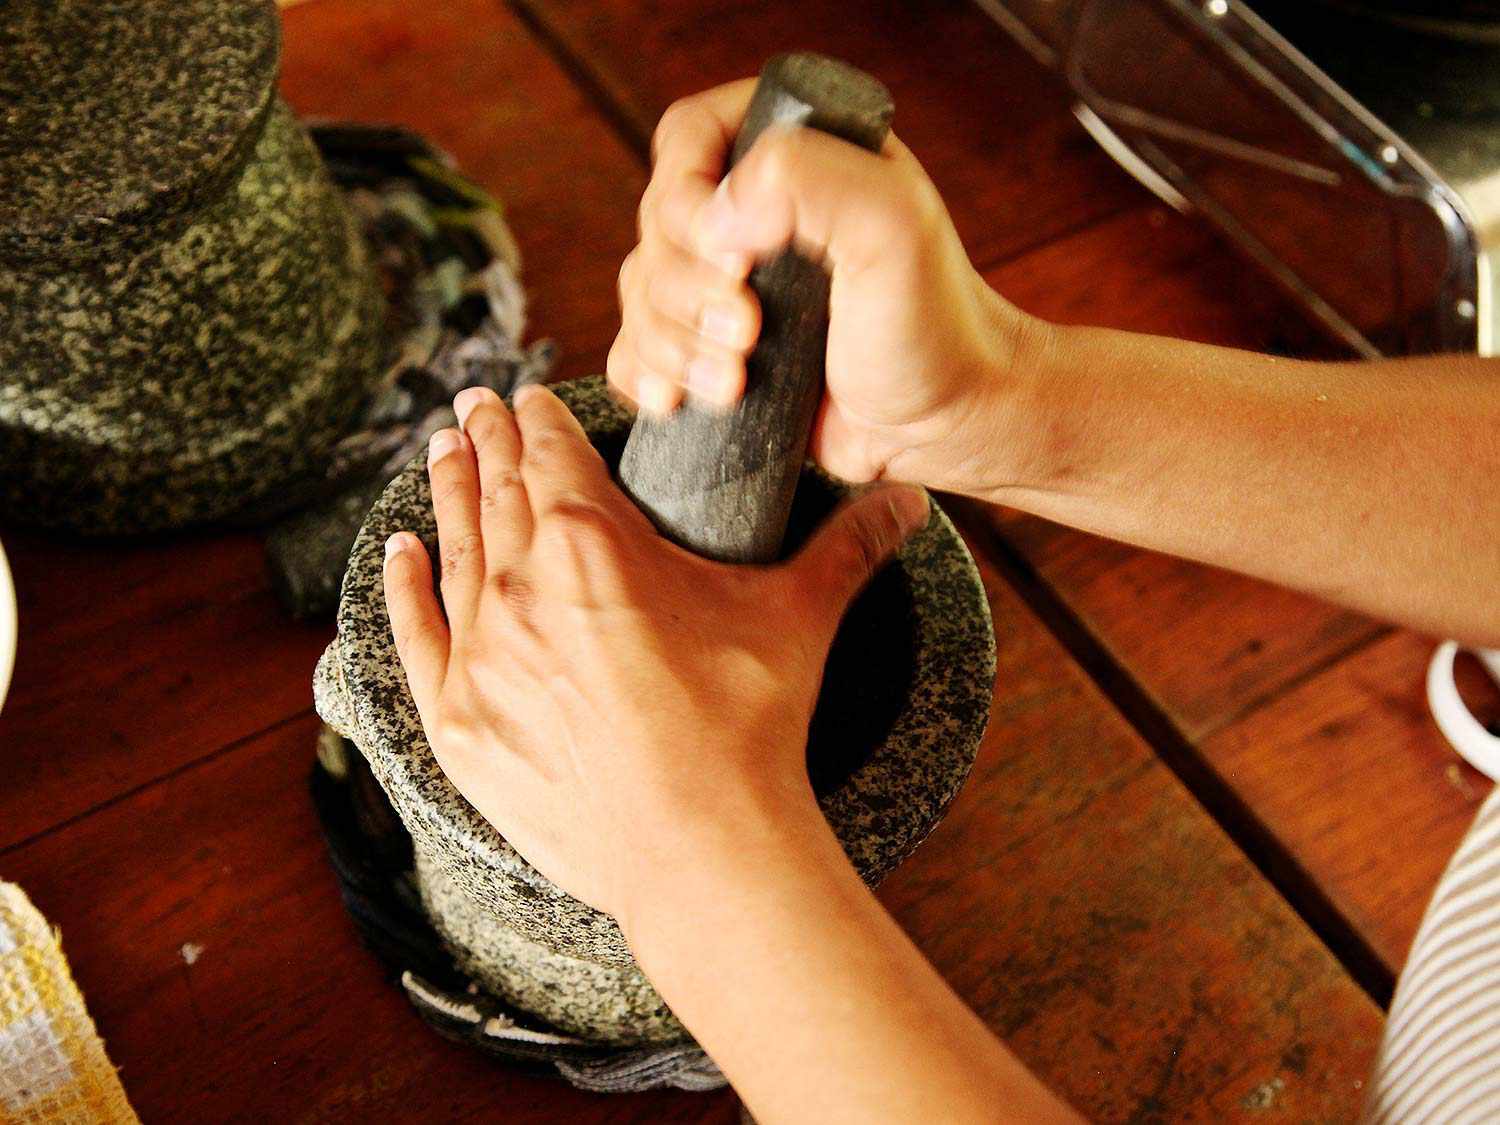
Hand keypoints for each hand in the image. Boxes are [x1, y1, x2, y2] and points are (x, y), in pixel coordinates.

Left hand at [381, 384, 929, 926]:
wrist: (695, 848)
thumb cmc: (746, 728)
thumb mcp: (798, 619)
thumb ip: (847, 547)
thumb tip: (908, 501)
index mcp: (593, 543)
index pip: (554, 453)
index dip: (540, 418)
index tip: (528, 396)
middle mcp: (523, 585)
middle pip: (498, 489)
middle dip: (488, 440)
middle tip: (475, 404)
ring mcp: (482, 654)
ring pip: (455, 548)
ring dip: (446, 491)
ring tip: (441, 448)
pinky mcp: (458, 719)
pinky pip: (416, 634)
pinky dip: (404, 586)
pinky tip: (399, 549)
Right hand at [609, 79, 1046, 498]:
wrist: (943, 423)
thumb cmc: (934, 326)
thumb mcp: (893, 228)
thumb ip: (811, 177)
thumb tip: (717, 216)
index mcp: (796, 153)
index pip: (688, 139)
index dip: (686, 199)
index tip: (736, 262)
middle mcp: (755, 209)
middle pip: (656, 225)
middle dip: (687, 291)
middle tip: (750, 334)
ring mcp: (728, 281)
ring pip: (642, 291)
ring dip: (673, 342)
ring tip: (736, 381)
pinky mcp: (713, 346)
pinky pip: (639, 347)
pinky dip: (648, 373)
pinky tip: (677, 398)